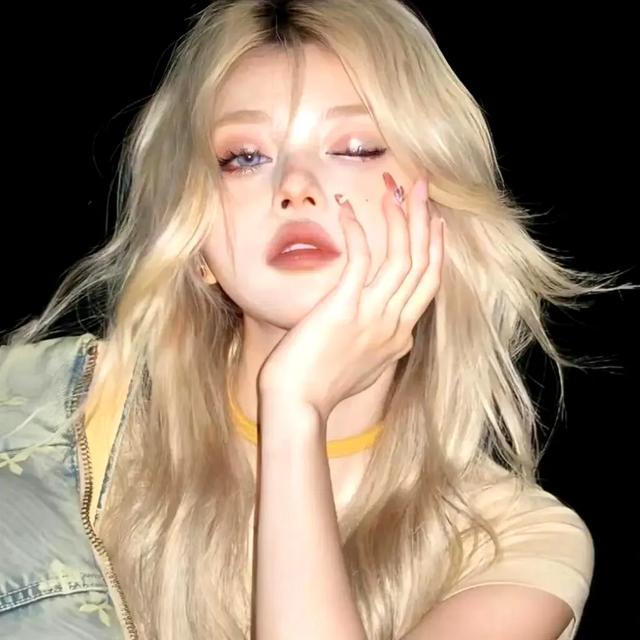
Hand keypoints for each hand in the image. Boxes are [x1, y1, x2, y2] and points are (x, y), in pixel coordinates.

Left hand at [258, 173, 444, 426]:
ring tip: (395, 189)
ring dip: (401, 220)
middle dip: (425, 223)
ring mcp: (373, 317)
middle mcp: (394, 325)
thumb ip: (382, 348)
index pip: (428, 286)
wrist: (298, 406)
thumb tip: (392, 337)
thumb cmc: (320, 388)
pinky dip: (359, 233)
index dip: (434, 251)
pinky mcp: (345, 309)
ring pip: (403, 260)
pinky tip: (349, 210)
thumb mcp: (364, 368)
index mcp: (399, 338)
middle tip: (421, 189)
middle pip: (423, 266)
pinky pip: (360, 261)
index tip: (433, 224)